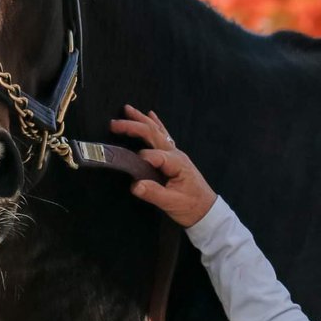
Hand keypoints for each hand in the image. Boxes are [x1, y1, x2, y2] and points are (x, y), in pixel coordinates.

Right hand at [109, 104, 216, 227]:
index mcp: (176, 163)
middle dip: (133, 126)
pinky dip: (156, 124)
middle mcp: (175, 154)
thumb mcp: (172, 203)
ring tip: (127, 109)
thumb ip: (154, 193)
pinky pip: (163, 136)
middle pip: (153, 134)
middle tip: (114, 123)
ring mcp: (176, 153)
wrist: (207, 211)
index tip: (128, 169)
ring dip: (141, 120)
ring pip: (157, 131)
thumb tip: (135, 185)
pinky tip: (151, 115)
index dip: (138, 160)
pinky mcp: (174, 157)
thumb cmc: (191, 207)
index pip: (152, 155)